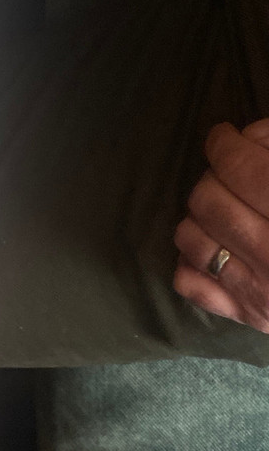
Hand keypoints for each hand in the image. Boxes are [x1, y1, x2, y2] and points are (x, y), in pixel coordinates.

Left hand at [174, 120, 268, 331]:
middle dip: (212, 176)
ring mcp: (261, 293)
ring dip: (198, 215)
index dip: (225, 144)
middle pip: (209, 200)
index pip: (242, 169)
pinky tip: (216, 245)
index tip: (224, 136)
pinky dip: (192, 260)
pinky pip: (189, 281)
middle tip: (228, 171)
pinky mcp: (249, 316)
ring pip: (189, 237)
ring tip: (220, 206)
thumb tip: (251, 135)